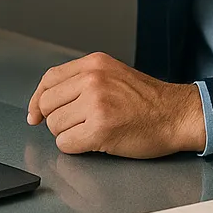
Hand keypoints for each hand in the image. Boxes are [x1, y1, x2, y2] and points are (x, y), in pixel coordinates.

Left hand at [26, 52, 205, 158]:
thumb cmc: (148, 101)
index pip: (49, 79)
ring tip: (93, 131)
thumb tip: (45, 101)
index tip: (35, 114)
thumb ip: (82, 81)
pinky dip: (76, 148)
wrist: (177, 115)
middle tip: (76, 125)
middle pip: (47, 104)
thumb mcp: (113, 74)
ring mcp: (96, 104)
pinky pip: (67, 144)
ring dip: (69, 134)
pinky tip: (96, 142)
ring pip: (55, 126)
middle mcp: (92, 79)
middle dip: (57, 119)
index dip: (37, 99)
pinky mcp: (101, 129)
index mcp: (93, 64)